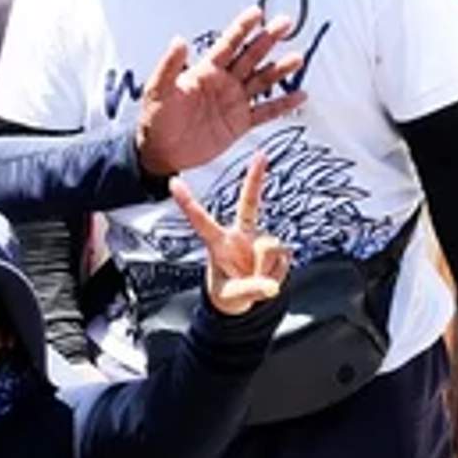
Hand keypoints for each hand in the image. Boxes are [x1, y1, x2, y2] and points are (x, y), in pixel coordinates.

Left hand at [131, 9, 305, 177]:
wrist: (161, 152)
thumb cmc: (156, 120)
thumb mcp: (158, 91)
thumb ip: (169, 67)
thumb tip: (178, 41)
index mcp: (205, 72)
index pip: (228, 44)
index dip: (242, 28)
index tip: (257, 12)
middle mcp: (224, 83)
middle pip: (251, 56)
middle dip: (268, 39)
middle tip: (285, 23)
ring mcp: (234, 102)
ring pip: (262, 81)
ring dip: (280, 69)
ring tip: (297, 58)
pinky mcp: (240, 123)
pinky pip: (266, 112)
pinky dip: (283, 105)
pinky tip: (299, 96)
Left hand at [165, 149, 292, 314]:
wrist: (244, 302)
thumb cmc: (228, 293)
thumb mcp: (233, 297)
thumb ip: (251, 290)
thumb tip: (271, 286)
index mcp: (218, 243)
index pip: (201, 220)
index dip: (188, 202)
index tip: (172, 182)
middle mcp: (239, 235)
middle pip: (249, 203)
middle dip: (255, 179)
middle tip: (261, 155)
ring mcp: (259, 240)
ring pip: (271, 247)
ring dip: (268, 268)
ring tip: (256, 279)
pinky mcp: (277, 249)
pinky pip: (284, 259)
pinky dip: (279, 272)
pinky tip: (269, 276)